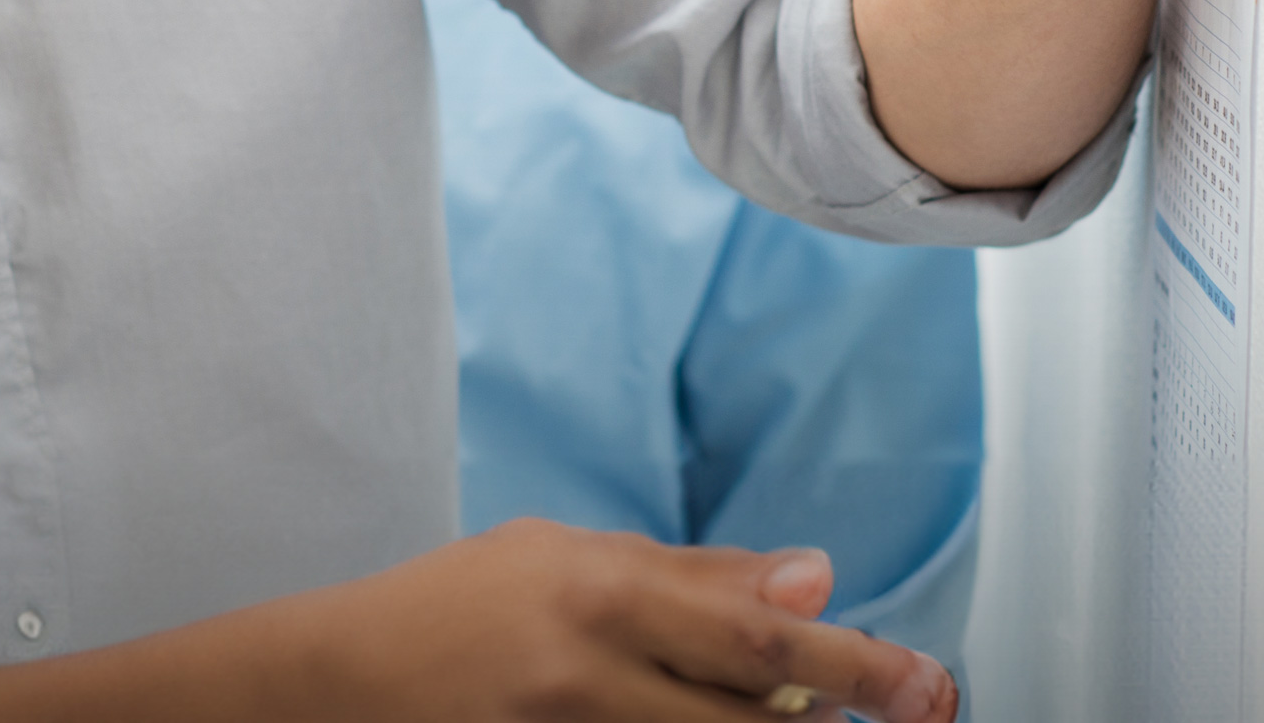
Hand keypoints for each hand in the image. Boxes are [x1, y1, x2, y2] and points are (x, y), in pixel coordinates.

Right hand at [301, 520, 956, 721]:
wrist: (335, 683)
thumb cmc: (453, 608)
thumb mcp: (564, 556)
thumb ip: (691, 573)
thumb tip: (816, 579)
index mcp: (599, 590)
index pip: (761, 638)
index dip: (860, 666)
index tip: (928, 683)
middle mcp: (590, 669)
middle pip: (755, 718)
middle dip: (840, 717)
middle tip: (912, 709)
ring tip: (791, 717)